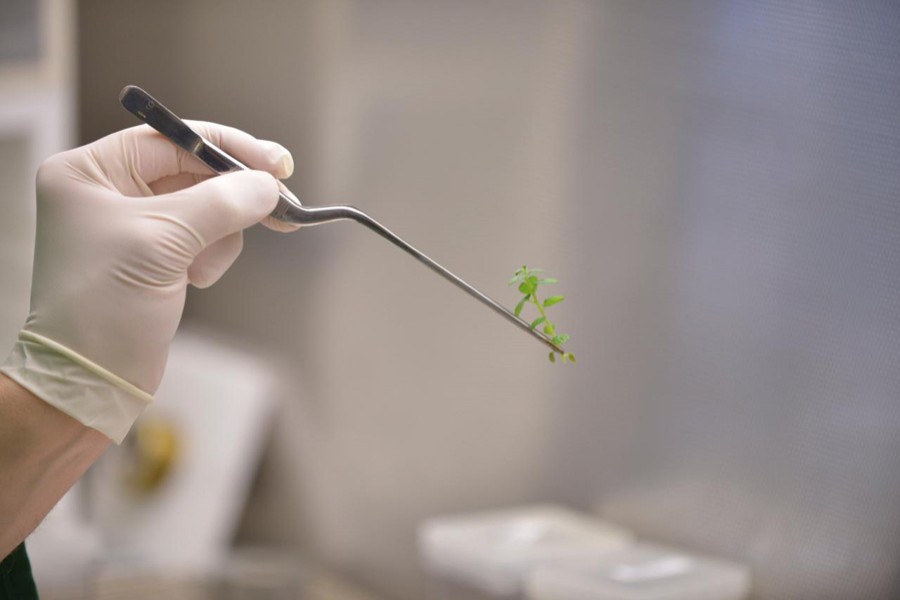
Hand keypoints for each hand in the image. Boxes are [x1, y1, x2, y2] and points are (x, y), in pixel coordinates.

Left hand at [1, 122, 290, 441]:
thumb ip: (220, 203)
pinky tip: (195, 280)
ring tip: (202, 269)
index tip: (277, 165)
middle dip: (233, 196)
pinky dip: (212, 255)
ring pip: (208, 207)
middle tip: (283, 207)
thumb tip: (268, 184)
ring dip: (220, 235)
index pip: (172, 139)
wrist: (91, 379)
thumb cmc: (105, 305)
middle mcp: (109, 191)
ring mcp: (134, 225)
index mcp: (90, 172)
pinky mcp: (155, 256)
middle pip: (194, 172)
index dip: (228, 148)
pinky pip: (205, 237)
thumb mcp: (162, 242)